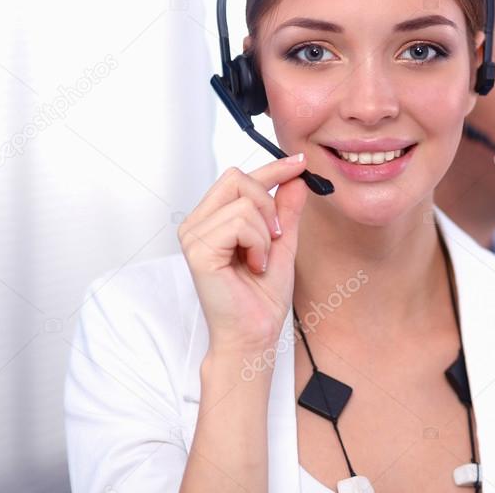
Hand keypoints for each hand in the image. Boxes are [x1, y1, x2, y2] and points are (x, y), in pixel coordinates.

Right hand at [178, 153, 309, 356]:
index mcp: (213, 219)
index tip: (300, 162)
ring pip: (244, 203)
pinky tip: (253, 265)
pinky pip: (240, 222)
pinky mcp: (198, 249)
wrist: (255, 333)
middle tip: (274, 237)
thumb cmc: (262, 296)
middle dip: (268, 204)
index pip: (239, 178)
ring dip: (265, 232)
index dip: (272, 168)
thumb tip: (297, 178)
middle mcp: (197, 223)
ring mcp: (193, 235)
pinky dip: (258, 243)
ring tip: (259, 259)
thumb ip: (286, 211)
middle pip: (238, 179)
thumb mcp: (282, 243)